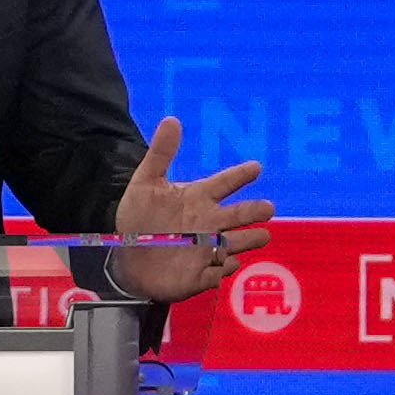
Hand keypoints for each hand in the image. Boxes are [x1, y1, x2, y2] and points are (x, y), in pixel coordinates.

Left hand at [101, 111, 276, 299]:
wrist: (126, 258)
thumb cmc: (140, 221)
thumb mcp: (145, 183)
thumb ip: (161, 154)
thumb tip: (172, 119)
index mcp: (199, 198)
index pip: (225, 183)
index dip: (240, 175)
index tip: (255, 167)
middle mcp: (209, 223)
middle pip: (239, 215)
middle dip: (255, 211)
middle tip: (268, 208)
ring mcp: (208, 249)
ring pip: (237, 243)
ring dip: (249, 240)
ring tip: (263, 236)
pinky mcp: (201, 275)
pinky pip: (217, 271)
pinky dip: (223, 267)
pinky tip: (226, 261)